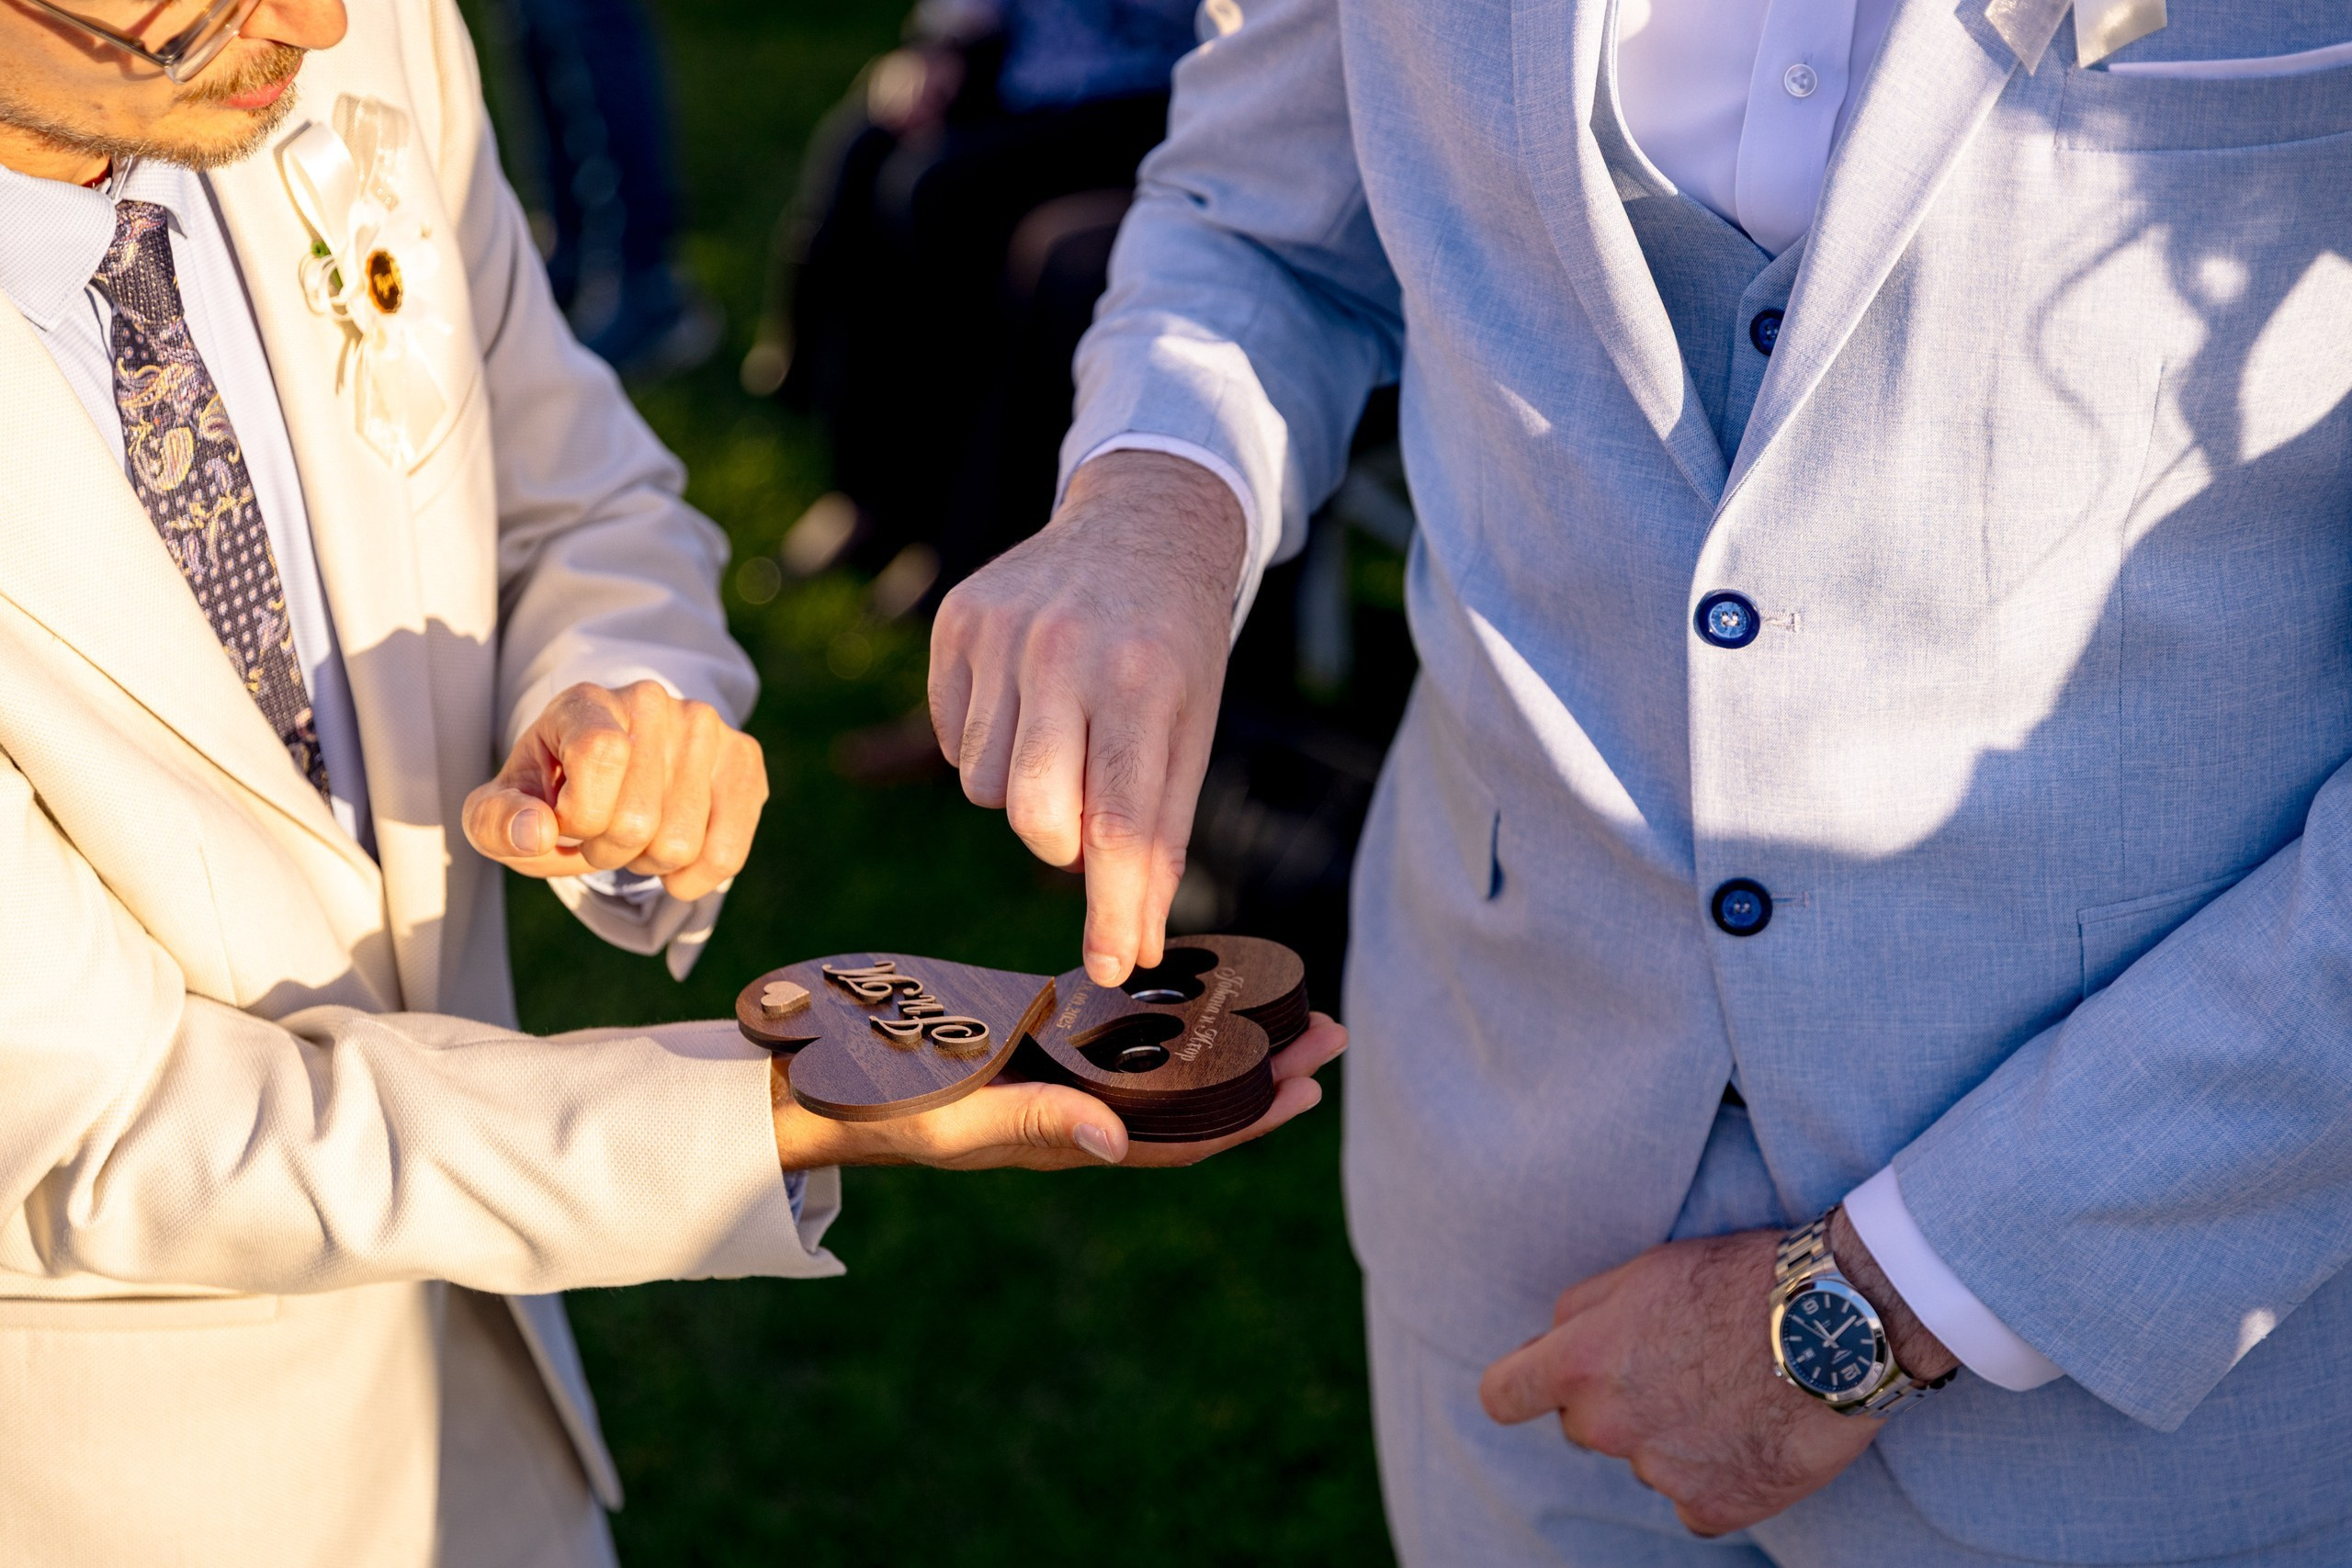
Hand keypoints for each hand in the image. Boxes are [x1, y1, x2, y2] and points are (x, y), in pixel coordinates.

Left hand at [463, 681, 767, 901]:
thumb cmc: (553, 791)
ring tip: (637, 834)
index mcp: (586, 702)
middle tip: (602, 831)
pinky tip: (676, 861)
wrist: (610, 766)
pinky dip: (693, 878)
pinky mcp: (743, 759)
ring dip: (649, 863)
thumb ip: (496, 823)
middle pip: (638, 822)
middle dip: (610, 850)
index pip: (601, 754)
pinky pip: (726, 854)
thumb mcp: (506, 806)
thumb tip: (537, 833)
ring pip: (680, 845)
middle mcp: (652, 702)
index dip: (579, 815)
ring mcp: (705, 727)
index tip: (565, 818)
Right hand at [773, 1011, 1345, 1170]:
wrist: (808, 1088)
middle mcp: (1070, 1115)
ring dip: (1221, 1039)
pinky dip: (1158, 1011)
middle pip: (1186, 1101)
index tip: (1308, 1084)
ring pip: (1158, 1066)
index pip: (1177, 1139)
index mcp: (1062, 1141)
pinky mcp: (1028, 1043)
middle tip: (1328, 1032)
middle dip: (1260, 1073)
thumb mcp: (950, 1119)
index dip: (1246, 1118)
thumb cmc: (873, 1109)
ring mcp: (1051, 1080)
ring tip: (1281, 1005)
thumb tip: (1117, 1140)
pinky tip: (1190, 981)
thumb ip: (1031, 1125)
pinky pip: (1111, 1032)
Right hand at [929, 450, 1246, 986]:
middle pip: (1030, 814)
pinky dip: (987, 741)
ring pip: (981, 783)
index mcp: (1139, 681)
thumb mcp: (1190, 733)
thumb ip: (1161, 839)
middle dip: (1059, 843)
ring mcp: (1000, 631)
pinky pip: (951, 735)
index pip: (1118, 824)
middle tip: (1086, 819)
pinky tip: (1027, 700)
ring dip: (1023, 787)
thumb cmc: (1172, 649)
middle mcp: (1062, 651)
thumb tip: (1133, 950)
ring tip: (1063, 734)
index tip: (1114, 967)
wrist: (1142, 524)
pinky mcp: (956, 621)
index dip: (1113, 908)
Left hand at [1478, 1225, 1957, 1536]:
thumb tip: (1547, 1345)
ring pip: (1644, 1459)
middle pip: (1582, 1425)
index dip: (1520, 1388)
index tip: (1537, 1386)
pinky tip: (1751, 1435)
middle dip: (1612, 1402)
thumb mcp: (1645, 1270)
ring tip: (1731, 1392)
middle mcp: (1607, 1425)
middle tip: (1676, 1367)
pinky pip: (1695, 1499)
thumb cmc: (1742, 1280)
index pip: (1505, 1395)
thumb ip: (1583, 1312)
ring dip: (1671, 1436)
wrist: (1838, 1324)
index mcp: (1579, 1362)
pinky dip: (1716, 1476)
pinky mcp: (1715, 1508)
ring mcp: (1659, 1473)